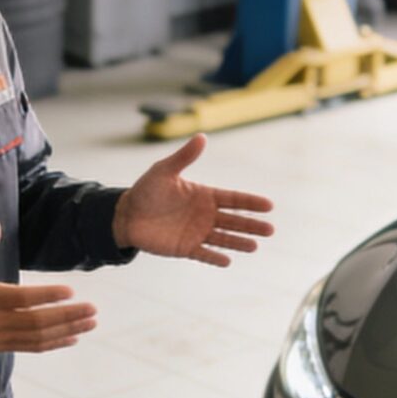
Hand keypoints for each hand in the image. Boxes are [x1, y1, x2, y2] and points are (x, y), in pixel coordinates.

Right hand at [0, 220, 98, 352]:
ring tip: (90, 322)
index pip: (21, 299)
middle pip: (36, 322)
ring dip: (66, 330)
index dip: (46, 297)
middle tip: (92, 309)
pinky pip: (31, 347)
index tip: (70, 291)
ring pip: (37, 338)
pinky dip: (54, 343)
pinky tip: (73, 337)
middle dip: (67, 316)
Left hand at [112, 135, 275, 266]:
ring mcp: (196, 233)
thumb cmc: (146, 191)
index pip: (233, 199)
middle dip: (252, 225)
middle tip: (270, 230)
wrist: (126, 215)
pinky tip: (227, 261)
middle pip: (234, 221)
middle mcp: (205, 215)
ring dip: (239, 242)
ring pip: (223, 238)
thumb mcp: (164, 171)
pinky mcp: (185, 248)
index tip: (269, 205)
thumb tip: (202, 136)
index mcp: (204, 196)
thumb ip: (184, 157)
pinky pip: (204, 254)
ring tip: (254, 246)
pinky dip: (215, 258)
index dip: (250, 202)